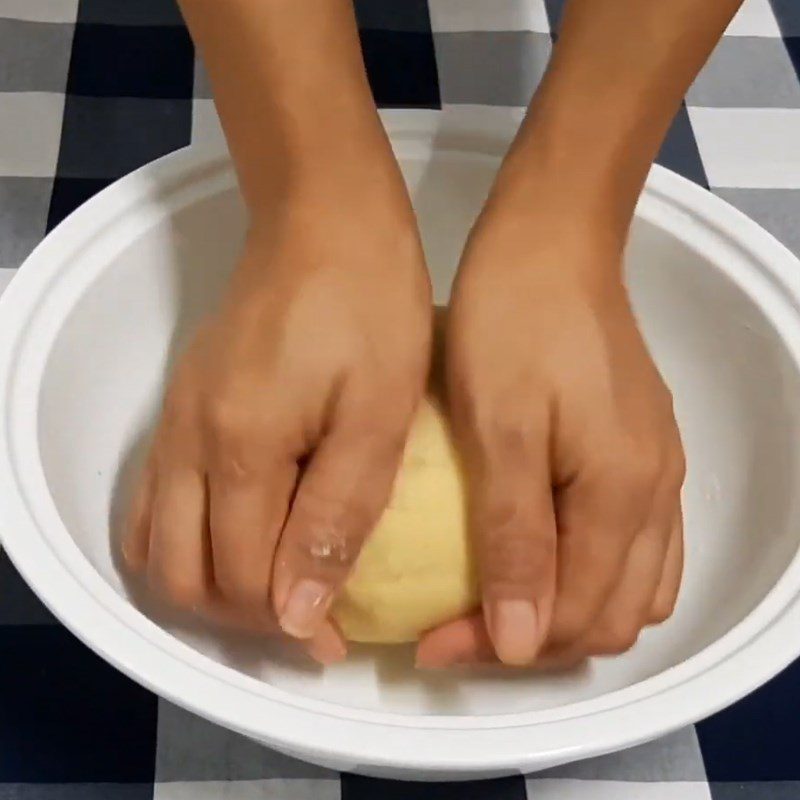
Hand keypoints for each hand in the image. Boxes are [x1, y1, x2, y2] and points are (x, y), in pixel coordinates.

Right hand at [123, 171, 431, 663]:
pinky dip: (183, 539)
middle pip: (182, 574)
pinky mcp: (182, 401)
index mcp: (240, 448)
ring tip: (270, 594)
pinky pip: (153, 497)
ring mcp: (175, 419)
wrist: (326, 218)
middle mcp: (186, 442)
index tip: (335, 644)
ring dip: (206, 586)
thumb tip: (295, 612)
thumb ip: (335, 516)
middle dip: (240, 621)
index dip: (287, 628)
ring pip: (155, 542)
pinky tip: (234, 536)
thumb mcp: (377, 415)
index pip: (241, 580)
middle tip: (304, 624)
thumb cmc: (368, 305)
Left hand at [417, 201, 684, 668]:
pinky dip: (597, 576)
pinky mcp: (645, 448)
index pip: (571, 617)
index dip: (501, 646)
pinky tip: (548, 562)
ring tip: (500, 610)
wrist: (551, 242)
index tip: (433, 642)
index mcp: (623, 494)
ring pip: (634, 589)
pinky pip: (642, 546)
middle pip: (609, 616)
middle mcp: (658, 493)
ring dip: (570, 615)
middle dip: (534, 642)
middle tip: (456, 631)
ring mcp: (659, 470)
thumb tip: (518, 642)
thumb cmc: (513, 323)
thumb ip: (518, 539)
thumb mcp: (502, 432)